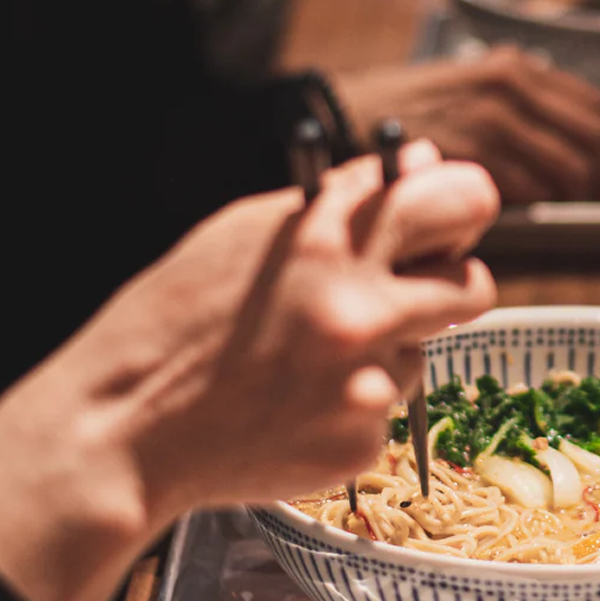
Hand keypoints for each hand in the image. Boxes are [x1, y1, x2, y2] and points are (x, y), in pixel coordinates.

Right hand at [0, 149, 497, 600]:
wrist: (125, 432)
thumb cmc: (175, 323)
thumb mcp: (247, 234)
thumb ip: (346, 199)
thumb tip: (424, 159)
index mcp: (328, 241)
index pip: (461, 199)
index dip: (460, 207)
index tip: (448, 219)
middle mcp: (358, 308)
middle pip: (475, 284)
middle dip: (447, 284)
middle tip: (401, 293)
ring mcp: (365, 381)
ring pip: (424, 351)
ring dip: (385, 349)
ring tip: (304, 359)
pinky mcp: (364, 441)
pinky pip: (388, 409)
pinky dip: (354, 404)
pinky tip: (295, 404)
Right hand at [333, 46, 599, 203]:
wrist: (344, 114)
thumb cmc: (409, 113)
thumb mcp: (473, 89)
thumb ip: (522, 109)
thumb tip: (578, 152)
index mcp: (517, 68)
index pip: (597, 106)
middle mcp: (512, 85)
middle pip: (597, 136)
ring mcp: (494, 118)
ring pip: (572, 167)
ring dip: (581, 197)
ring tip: (573, 211)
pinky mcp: (474, 153)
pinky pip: (533, 188)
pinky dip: (541, 205)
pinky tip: (532, 212)